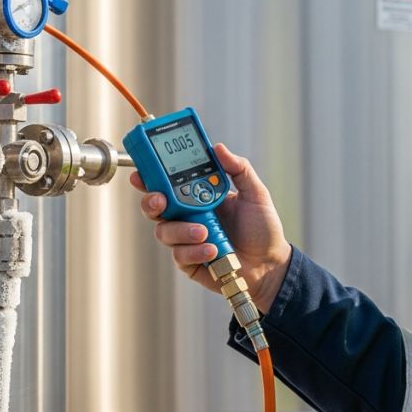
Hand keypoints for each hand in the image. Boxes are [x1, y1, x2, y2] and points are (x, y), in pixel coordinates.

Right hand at [131, 143, 291, 312]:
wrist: (270, 263)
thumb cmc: (261, 228)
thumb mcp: (255, 193)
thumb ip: (238, 169)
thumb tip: (218, 147)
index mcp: (198, 196)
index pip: (168, 183)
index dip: (151, 176)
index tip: (141, 172)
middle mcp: (188, 216)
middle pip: (155, 206)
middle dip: (151, 201)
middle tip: (161, 201)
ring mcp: (186, 239)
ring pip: (164, 231)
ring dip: (181, 230)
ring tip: (205, 232)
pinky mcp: (189, 262)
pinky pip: (179, 255)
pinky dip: (194, 251)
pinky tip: (212, 249)